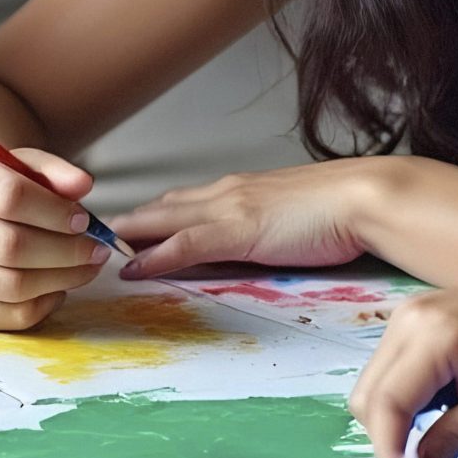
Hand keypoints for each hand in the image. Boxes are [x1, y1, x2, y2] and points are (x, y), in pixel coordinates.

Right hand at [0, 146, 110, 330]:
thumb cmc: (0, 187)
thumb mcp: (26, 166)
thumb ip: (54, 172)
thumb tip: (82, 186)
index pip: (7, 196)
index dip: (54, 211)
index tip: (83, 220)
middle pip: (8, 246)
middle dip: (65, 251)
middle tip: (95, 249)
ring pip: (11, 285)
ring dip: (62, 278)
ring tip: (85, 267)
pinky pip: (9, 316)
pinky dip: (44, 304)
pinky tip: (57, 287)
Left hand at [112, 159, 377, 281]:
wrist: (365, 198)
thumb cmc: (342, 210)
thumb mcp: (295, 216)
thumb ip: (270, 226)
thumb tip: (259, 241)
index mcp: (242, 189)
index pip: (184, 201)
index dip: (153, 214)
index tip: (127, 225)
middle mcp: (227, 192)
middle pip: (163, 207)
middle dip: (127, 222)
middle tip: (92, 236)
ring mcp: (229, 209)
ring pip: (163, 221)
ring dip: (129, 236)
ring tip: (96, 251)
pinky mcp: (238, 231)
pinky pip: (184, 245)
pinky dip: (154, 256)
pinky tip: (132, 268)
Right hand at [349, 264, 457, 457]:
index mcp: (437, 336)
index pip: (388, 403)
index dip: (389, 452)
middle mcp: (408, 320)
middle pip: (368, 396)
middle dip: (388, 439)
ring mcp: (404, 316)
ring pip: (372, 385)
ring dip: (395, 419)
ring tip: (444, 425)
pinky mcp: (409, 319)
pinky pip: (387, 371)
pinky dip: (403, 399)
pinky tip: (443, 401)